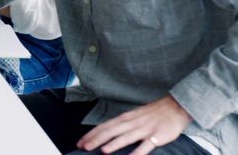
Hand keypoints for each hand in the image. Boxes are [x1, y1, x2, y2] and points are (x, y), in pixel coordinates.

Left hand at [77, 95, 192, 153]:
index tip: (80, 142)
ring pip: (126, 137)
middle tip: (83, 147)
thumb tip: (106, 134)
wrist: (175, 107)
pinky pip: (147, 145)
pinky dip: (138, 151)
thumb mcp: (133, 116)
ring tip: (102, 150)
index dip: (91, 134)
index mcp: (125, 118)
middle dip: (96, 139)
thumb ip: (120, 125)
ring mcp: (144, 129)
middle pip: (110, 131)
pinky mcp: (157, 136)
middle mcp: (131, 123)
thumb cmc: (152, 114)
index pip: (104, 127)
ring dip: (113, 144)